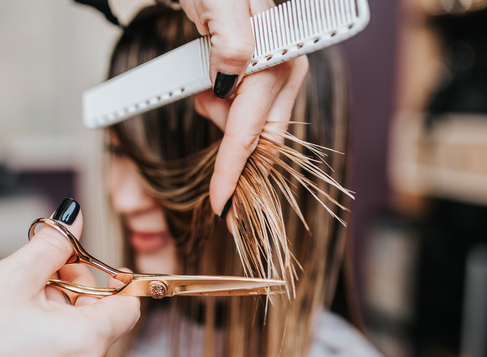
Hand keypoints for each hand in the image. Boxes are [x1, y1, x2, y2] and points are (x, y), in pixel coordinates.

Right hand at [0, 207, 139, 356]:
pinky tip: (13, 327)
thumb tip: (75, 218)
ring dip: (59, 312)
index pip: (128, 307)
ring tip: (17, 303)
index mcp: (86, 345)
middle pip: (102, 320)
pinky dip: (49, 337)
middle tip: (38, 274)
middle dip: (75, 290)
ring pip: (81, 338)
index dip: (108, 278)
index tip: (82, 264)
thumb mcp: (12, 276)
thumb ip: (54, 243)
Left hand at [180, 0, 308, 216]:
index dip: (234, 172)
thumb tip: (231, 77)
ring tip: (202, 91)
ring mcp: (275, 75)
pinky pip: (246, 113)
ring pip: (252, 128)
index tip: (221, 207)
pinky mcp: (262, 76)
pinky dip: (223, 113)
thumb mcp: (221, 5)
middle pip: (261, 140)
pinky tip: (211, 92)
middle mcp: (284, 73)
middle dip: (235, 163)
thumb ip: (232, 43)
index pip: (252, 132)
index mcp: (277, 62)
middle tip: (218, 193)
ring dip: (222, 124)